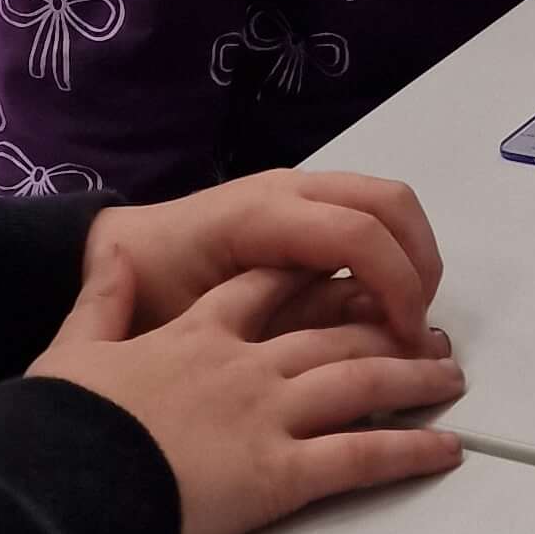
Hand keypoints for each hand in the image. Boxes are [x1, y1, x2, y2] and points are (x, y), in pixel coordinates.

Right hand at [32, 240, 461, 533]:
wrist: (65, 479)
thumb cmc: (64, 423)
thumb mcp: (70, 348)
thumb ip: (97, 298)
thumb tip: (102, 252)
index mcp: (196, 334)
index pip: (266, 289)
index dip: (309, 278)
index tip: (344, 272)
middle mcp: (245, 365)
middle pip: (331, 332)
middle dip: (383, 327)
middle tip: (422, 327)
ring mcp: (268, 415)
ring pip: (361, 382)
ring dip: (413, 377)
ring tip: (450, 377)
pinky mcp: (280, 472)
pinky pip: (361, 457)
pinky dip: (408, 452)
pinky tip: (445, 449)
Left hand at [82, 167, 440, 348]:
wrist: (114, 258)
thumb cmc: (152, 295)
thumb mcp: (207, 324)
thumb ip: (282, 328)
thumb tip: (365, 343)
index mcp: (262, 214)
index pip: (359, 233)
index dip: (398, 287)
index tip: (406, 340)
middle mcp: (289, 190)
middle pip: (390, 203)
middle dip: (419, 265)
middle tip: (415, 328)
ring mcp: (299, 191)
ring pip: (388, 203)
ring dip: (413, 257)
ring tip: (406, 318)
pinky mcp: (305, 204)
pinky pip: (368, 214)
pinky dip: (393, 254)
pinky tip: (382, 307)